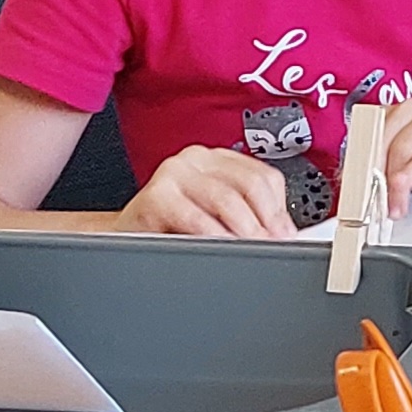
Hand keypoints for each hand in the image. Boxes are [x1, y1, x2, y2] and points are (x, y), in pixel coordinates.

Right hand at [120, 146, 296, 237]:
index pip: (263, 176)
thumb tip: (283, 234)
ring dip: (246, 232)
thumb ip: (247, 215)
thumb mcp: (215, 216)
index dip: (280, 209)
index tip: (288, 236)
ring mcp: (174, 173)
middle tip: (274, 247)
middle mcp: (197, 159)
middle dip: (267, 222)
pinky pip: (195, 218)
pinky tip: (223, 250)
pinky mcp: (155, 195)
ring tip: (254, 251)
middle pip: (250, 185)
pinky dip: (214, 237)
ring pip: (226, 200)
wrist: (123, 237)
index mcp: (218, 160)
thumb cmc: (170, 228)